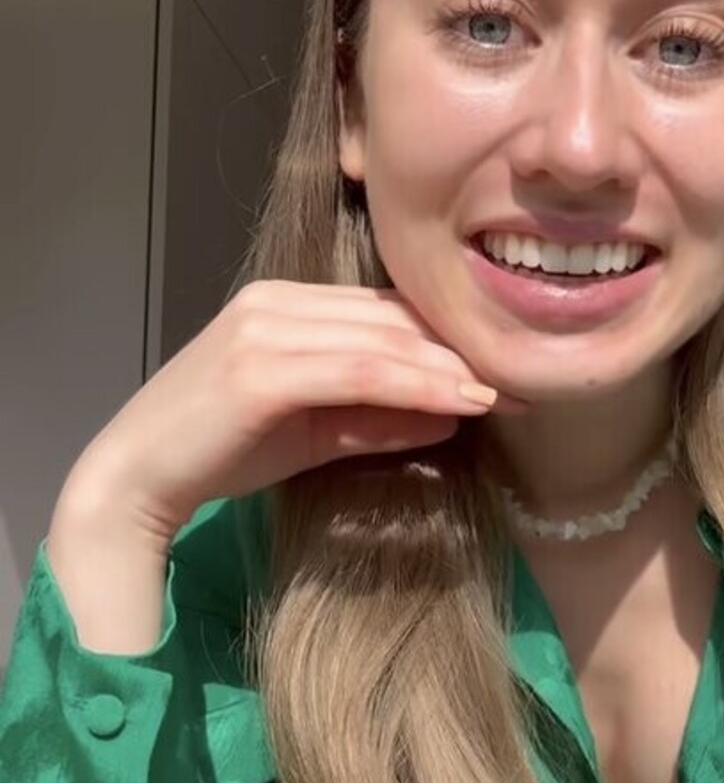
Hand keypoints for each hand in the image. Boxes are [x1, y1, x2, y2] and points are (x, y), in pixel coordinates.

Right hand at [64, 280, 525, 546]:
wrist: (137, 481)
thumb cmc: (220, 455)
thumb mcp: (314, 433)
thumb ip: (379, 418)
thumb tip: (455, 414)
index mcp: (285, 304)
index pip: (385, 311)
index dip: (448, 338)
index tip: (507, 367)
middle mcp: (277, 302)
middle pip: (392, 317)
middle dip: (462, 349)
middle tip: (526, 376)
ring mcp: (267, 328)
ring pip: (384, 340)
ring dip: (451, 368)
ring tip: (506, 393)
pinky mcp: (262, 366)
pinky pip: (362, 369)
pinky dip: (419, 385)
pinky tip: (464, 403)